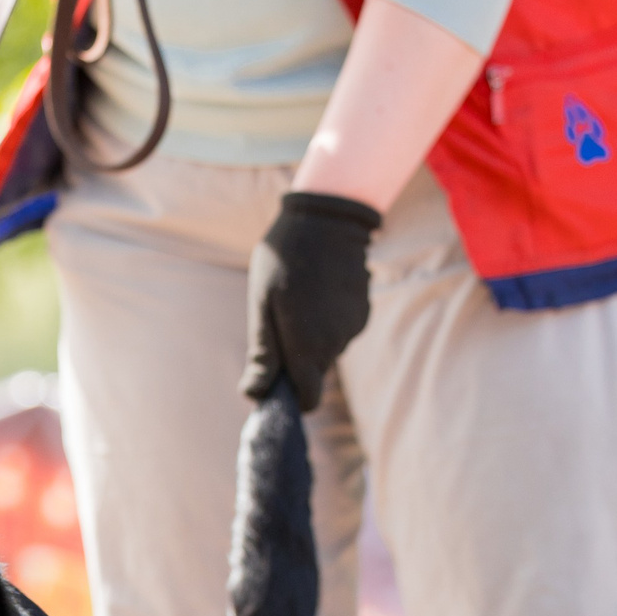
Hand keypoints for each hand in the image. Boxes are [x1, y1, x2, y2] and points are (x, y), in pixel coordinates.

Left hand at [242, 191, 382, 412]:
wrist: (328, 216)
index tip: (275, 381)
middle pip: (315, 372)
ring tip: (299, 298)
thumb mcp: (262, 305)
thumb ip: (263, 354)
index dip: (291, 397)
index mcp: (308, 347)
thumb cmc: (284, 260)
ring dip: (312, 336)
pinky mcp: (363, 312)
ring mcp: (354, 327)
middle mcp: (337, 344)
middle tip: (279, 320)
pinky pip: (340, 330)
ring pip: (327, 350)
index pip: (308, 399)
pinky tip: (319, 290)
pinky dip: (327, 320)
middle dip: (297, 360)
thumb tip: (253, 395)